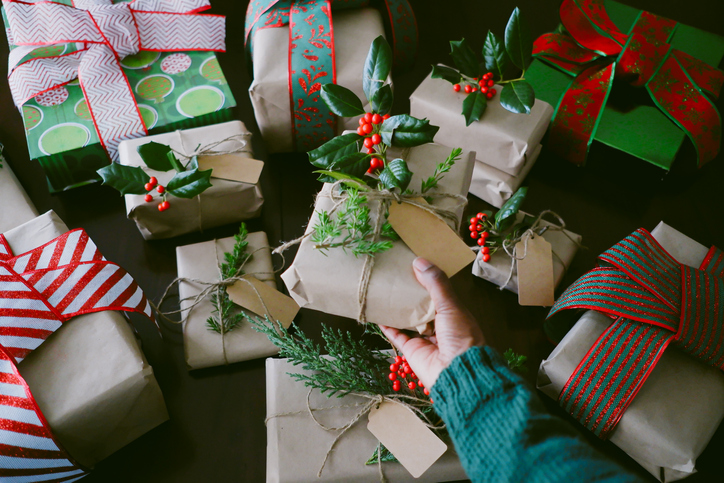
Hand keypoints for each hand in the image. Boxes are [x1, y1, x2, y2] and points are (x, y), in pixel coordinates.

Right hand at [380, 258, 483, 388]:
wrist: (457, 373)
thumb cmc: (461, 337)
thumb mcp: (451, 305)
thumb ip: (436, 283)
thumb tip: (419, 261)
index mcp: (453, 312)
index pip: (437, 292)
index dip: (426, 279)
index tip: (412, 264)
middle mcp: (439, 324)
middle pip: (420, 305)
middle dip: (409, 292)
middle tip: (395, 275)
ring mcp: (424, 337)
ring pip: (407, 318)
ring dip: (397, 307)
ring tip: (383, 290)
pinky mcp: (411, 350)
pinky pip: (396, 334)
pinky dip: (386, 324)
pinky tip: (377, 312)